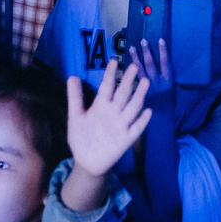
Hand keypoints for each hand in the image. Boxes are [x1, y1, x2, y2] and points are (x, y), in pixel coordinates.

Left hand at [67, 60, 154, 179]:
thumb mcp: (75, 116)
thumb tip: (72, 76)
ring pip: (132, 107)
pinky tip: (148, 111)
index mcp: (101, 106)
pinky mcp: (126, 139)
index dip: (110, 74)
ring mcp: (121, 125)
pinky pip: (136, 129)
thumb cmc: (81, 137)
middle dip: (128, 80)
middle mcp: (113, 112)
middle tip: (134, 66)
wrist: (87, 161)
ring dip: (139, 96)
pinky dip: (142, 121)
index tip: (114, 60)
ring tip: (145, 82)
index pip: (107, 86)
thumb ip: (75, 97)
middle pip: (123, 93)